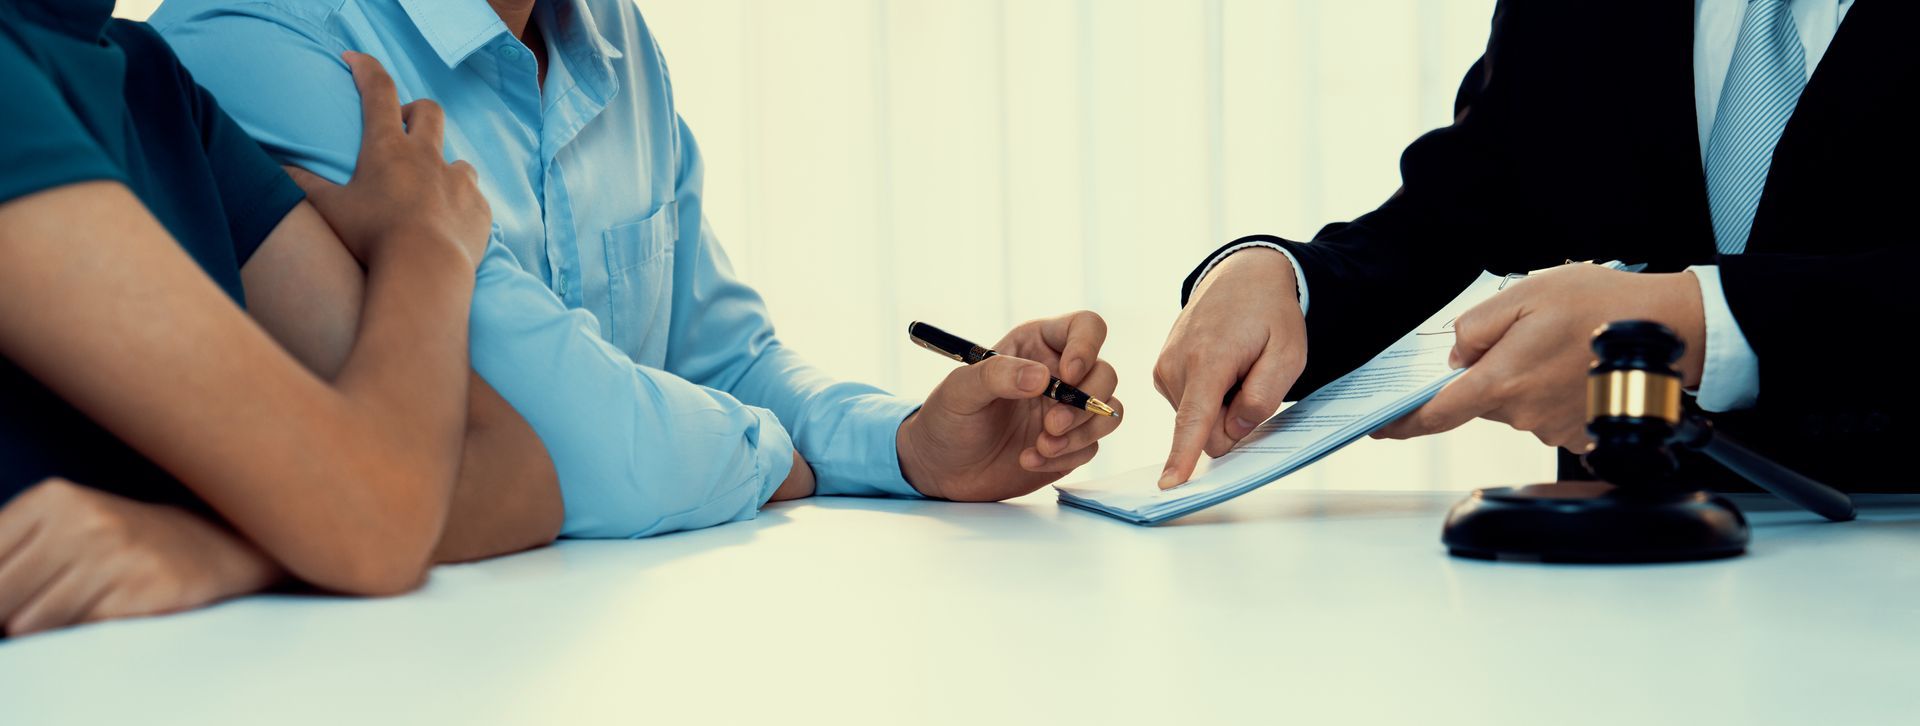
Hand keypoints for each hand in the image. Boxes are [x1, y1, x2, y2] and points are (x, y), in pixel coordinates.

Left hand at [0, 479, 281, 636]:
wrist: (209, 546)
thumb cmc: (117, 542)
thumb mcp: (60, 522)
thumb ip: (8, 548)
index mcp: (54, 498)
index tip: (17, 589)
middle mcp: (84, 521)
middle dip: (10, 612)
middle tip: (46, 601)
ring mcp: (116, 556)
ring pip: (31, 624)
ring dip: (46, 627)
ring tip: (77, 606)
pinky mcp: (141, 593)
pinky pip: (76, 634)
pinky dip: (82, 632)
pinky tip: (106, 610)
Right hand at [287, 51, 490, 266]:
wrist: (425, 270)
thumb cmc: (371, 237)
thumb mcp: (328, 209)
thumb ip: (303, 184)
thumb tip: (278, 169)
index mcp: (388, 147)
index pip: (378, 92)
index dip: (366, 69)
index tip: (355, 60)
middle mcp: (428, 157)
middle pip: (429, 111)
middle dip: (415, 112)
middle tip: (400, 130)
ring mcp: (458, 181)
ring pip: (456, 158)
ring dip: (440, 167)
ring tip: (424, 191)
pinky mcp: (479, 208)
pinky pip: (471, 198)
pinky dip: (457, 205)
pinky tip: (444, 225)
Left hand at [897, 311, 1122, 501]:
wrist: (941, 469)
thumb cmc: (946, 419)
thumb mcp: (959, 391)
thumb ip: (996, 375)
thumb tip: (1043, 377)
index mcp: (1037, 345)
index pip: (1085, 328)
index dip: (1087, 347)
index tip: (1067, 375)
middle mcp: (1060, 374)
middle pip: (1105, 374)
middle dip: (1085, 402)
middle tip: (1051, 424)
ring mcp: (1068, 411)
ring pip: (1108, 412)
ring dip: (1082, 432)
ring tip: (1041, 446)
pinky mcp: (1070, 444)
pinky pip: (1091, 447)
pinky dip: (1065, 456)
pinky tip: (1028, 460)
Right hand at [1153, 248, 1306, 487]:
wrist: (1242, 276)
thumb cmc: (1271, 314)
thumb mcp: (1289, 354)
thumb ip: (1262, 397)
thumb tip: (1232, 432)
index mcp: (1208, 360)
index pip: (1194, 421)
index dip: (1183, 456)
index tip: (1169, 484)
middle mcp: (1176, 365)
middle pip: (1204, 430)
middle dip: (1231, 421)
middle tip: (1252, 380)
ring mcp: (1164, 368)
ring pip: (1196, 420)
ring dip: (1221, 406)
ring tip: (1236, 367)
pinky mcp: (1161, 371)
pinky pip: (1189, 406)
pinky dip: (1209, 397)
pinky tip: (1221, 366)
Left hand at [1373, 265, 1705, 450]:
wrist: (1669, 331)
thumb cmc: (1601, 306)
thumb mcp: (1525, 294)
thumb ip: (1478, 326)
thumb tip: (1457, 356)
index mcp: (1502, 382)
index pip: (1436, 414)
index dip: (1402, 422)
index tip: (1379, 426)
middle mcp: (1523, 414)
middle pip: (1482, 399)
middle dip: (1492, 371)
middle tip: (1530, 335)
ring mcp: (1552, 429)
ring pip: (1517, 404)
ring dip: (1528, 378)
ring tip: (1565, 345)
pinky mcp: (1579, 436)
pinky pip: (1548, 413)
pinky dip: (1555, 390)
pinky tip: (1579, 366)